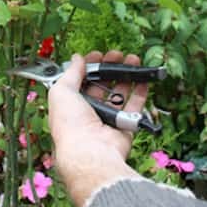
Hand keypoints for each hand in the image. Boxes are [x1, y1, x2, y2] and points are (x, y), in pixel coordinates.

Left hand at [48, 50, 147, 206]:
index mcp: (71, 104)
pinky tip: (145, 78)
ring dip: (127, 75)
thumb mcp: (62, 91)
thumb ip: (70, 72)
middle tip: (118, 54)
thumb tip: (77, 58)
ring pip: (120, 92)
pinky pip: (135, 106)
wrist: (90, 152)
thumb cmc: (70, 124)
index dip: (90, 66)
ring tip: (134, 60)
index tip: (98, 54)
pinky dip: (141, 92)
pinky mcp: (125, 127)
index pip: (81, 80)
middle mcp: (89, 112)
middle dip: (110, 67)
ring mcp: (107, 120)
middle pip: (102, 84)